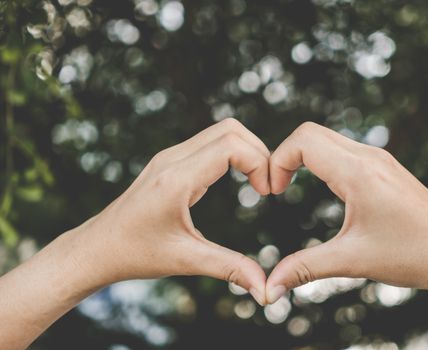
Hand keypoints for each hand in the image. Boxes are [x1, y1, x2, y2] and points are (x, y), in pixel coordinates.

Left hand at [75, 118, 269, 303]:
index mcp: (176, 180)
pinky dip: (232, 155)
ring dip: (246, 152)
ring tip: (258, 184)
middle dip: (258, 152)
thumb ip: (229, 268)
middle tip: (268, 186)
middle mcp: (172, 160)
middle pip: (230, 129)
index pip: (230, 146)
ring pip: (220, 132)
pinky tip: (238, 180)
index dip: (259, 163)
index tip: (268, 193)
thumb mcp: (185, 261)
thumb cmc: (135, 255)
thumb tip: (265, 289)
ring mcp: (169, 158)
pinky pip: (209, 144)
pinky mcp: (169, 162)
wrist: (96, 248)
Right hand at [265, 122, 427, 302]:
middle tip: (277, 189)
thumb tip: (270, 288)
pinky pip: (343, 149)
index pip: (303, 141)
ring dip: (303, 157)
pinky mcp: (384, 166)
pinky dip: (321, 160)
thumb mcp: (351, 260)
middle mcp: (369, 157)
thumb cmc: (411, 255)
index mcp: (359, 173)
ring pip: (327, 138)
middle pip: (310, 133)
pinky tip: (322, 187)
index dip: (277, 160)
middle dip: (285, 156)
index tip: (273, 192)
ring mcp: (379, 159)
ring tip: (291, 187)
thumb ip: (305, 268)